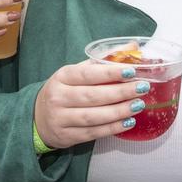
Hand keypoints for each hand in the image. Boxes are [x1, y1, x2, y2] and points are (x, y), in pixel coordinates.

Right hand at [33, 61, 150, 148]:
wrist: (39, 117)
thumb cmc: (64, 91)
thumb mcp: (77, 72)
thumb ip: (103, 60)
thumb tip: (132, 46)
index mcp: (62, 76)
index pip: (87, 73)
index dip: (110, 73)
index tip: (131, 71)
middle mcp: (58, 97)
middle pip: (92, 95)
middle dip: (120, 92)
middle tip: (142, 88)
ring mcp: (60, 118)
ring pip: (93, 116)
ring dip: (118, 111)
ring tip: (138, 105)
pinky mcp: (66, 136)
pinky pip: (93, 133)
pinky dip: (112, 128)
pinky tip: (128, 122)